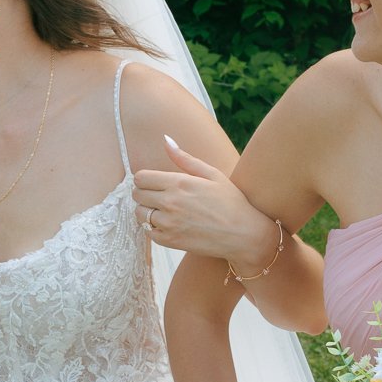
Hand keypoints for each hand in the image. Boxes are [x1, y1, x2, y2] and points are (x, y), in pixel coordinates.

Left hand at [133, 137, 278, 265]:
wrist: (244, 234)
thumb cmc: (231, 202)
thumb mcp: (212, 174)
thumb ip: (185, 158)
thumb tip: (166, 140)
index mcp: (178, 183)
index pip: (140, 177)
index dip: (145, 179)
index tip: (154, 183)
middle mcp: (170, 202)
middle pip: (137, 195)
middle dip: (145, 194)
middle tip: (160, 197)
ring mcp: (169, 223)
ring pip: (140, 214)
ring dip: (148, 211)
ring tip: (165, 211)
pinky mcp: (170, 241)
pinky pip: (148, 232)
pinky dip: (154, 228)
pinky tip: (170, 225)